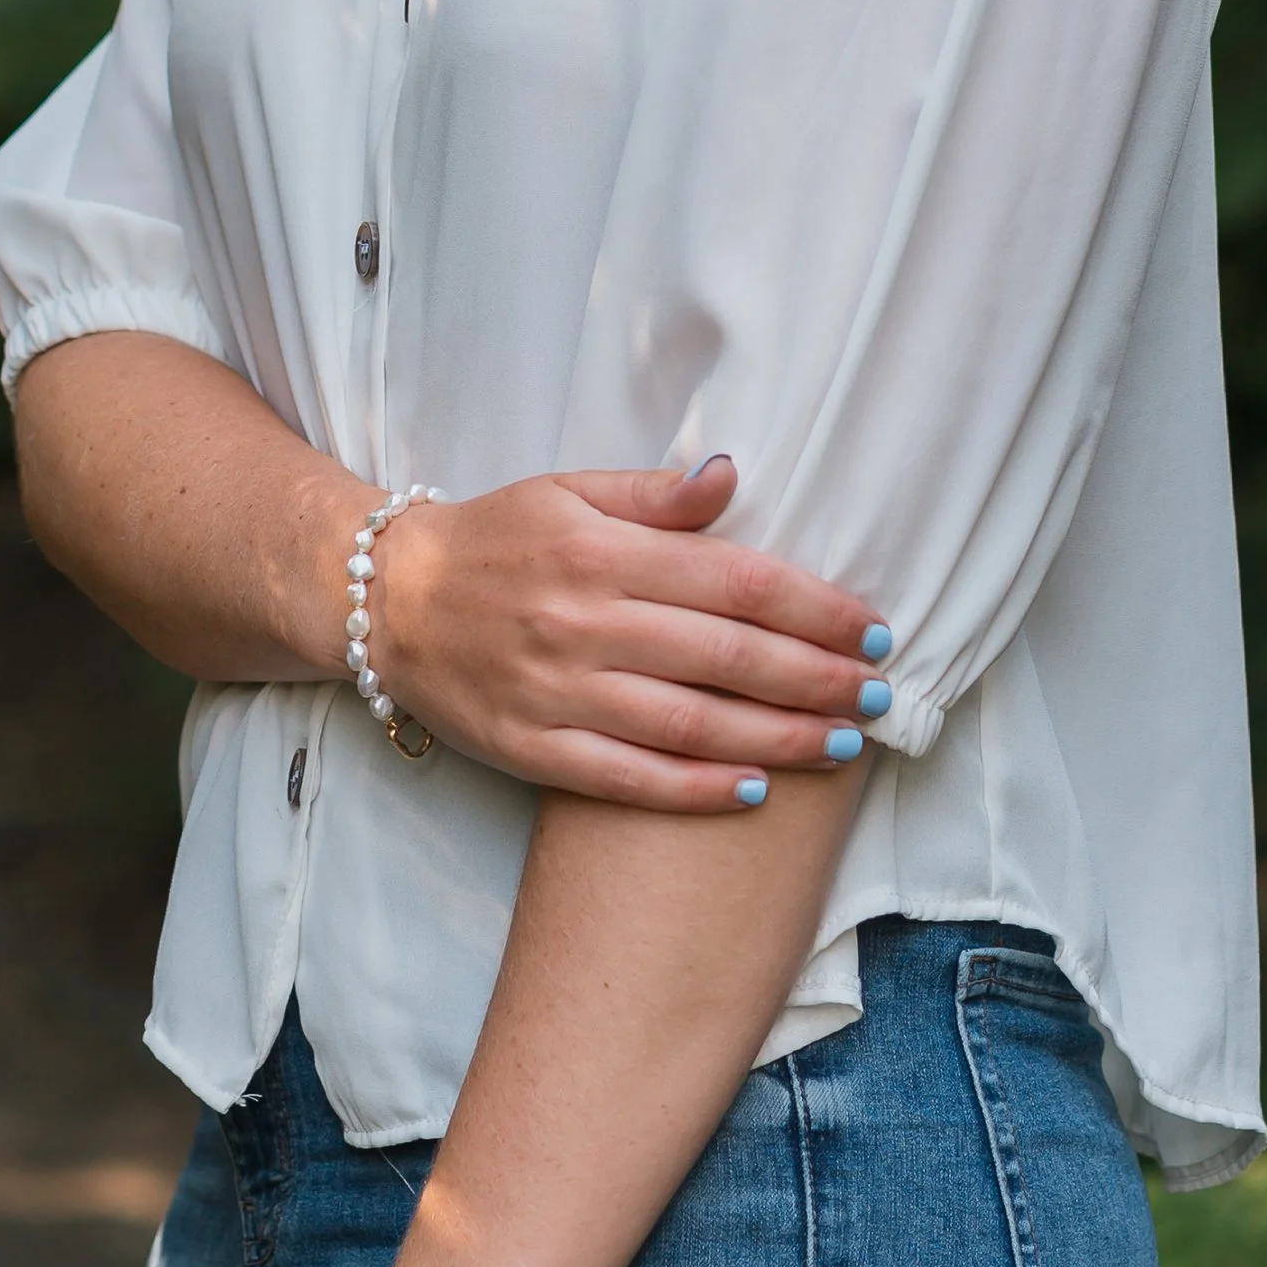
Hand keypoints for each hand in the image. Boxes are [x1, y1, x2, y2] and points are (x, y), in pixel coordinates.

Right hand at [372, 456, 893, 809]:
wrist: (386, 599)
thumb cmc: (495, 539)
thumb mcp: (567, 490)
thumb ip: (654, 494)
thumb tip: (733, 478)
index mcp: (602, 553)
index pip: (735, 582)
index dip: (815, 608)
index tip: (873, 627)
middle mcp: (584, 624)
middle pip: (726, 658)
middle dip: (817, 678)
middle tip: (881, 694)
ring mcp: (558, 693)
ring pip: (689, 724)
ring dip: (777, 737)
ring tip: (843, 743)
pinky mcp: (533, 749)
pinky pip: (629, 778)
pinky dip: (697, 788)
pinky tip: (756, 789)